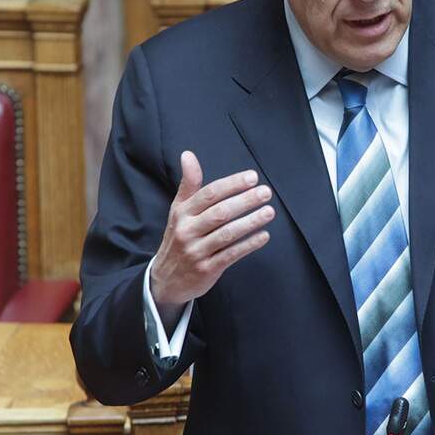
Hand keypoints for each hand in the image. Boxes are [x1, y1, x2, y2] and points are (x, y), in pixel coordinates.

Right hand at [150, 151, 274, 319]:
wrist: (164, 280)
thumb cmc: (177, 238)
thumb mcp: (178, 210)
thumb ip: (189, 184)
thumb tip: (188, 154)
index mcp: (182, 213)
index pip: (209, 194)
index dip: (232, 184)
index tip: (252, 177)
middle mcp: (187, 231)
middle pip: (220, 212)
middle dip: (245, 200)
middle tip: (266, 192)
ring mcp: (196, 251)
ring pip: (227, 234)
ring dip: (251, 222)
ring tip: (269, 211)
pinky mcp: (206, 269)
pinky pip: (231, 255)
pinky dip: (249, 245)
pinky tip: (264, 236)